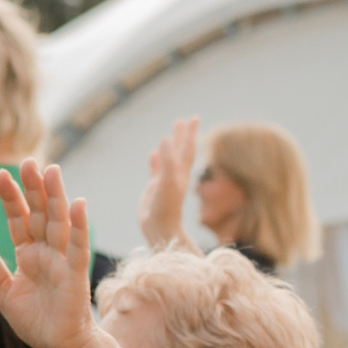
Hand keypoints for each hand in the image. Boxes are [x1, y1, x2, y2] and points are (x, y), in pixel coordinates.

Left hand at [0, 162, 96, 347]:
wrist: (58, 346)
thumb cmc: (35, 321)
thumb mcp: (3, 293)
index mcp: (28, 254)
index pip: (18, 220)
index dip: (11, 198)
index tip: (1, 174)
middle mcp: (46, 252)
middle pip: (39, 214)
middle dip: (34, 188)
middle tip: (29, 161)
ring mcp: (62, 261)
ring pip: (58, 223)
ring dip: (56, 197)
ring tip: (52, 170)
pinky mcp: (76, 275)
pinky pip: (77, 247)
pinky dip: (78, 226)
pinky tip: (78, 204)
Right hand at [141, 117, 199, 249]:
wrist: (160, 229)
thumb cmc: (165, 208)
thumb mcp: (167, 182)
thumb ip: (167, 162)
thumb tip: (167, 140)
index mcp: (181, 172)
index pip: (187, 148)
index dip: (190, 133)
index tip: (194, 118)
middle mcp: (175, 175)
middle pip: (180, 151)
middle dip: (181, 136)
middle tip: (182, 120)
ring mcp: (165, 181)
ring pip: (168, 159)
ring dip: (169, 147)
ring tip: (169, 135)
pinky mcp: (154, 189)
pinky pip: (156, 170)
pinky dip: (155, 161)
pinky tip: (153, 154)